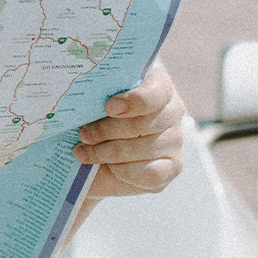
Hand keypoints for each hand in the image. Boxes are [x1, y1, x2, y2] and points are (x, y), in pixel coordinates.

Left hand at [71, 64, 185, 198]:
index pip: (155, 92)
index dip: (133, 101)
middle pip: (141, 124)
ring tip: (83, 152)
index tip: (108, 107)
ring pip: (141, 149)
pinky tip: (107, 167)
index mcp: (157, 84)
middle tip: (82, 134)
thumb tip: (85, 93)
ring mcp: (174, 139)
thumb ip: (97, 92)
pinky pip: (150, 173)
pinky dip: (123, 171)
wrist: (95, 153)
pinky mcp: (173, 166)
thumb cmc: (93, 117)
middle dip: (105, 131)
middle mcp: (172, 110)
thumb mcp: (93, 99)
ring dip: (106, 152)